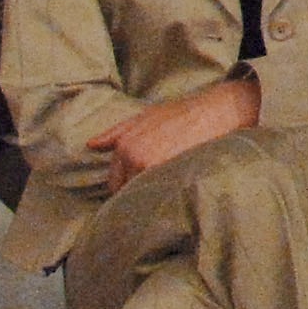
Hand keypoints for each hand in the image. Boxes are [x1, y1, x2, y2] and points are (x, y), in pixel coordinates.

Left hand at [88, 73, 258, 192]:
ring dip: (149, 197)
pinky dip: (161, 197)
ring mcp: (146, 165)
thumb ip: (117, 132)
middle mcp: (130, 155)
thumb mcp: (147, 116)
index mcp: (124, 144)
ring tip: (166, 190)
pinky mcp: (163, 172)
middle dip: (137, 194)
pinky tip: (174, 190)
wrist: (216, 111)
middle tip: (157, 189)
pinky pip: (154, 196)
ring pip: (139, 196)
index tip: (145, 186)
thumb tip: (91, 144)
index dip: (130, 186)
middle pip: (125, 192)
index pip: (116, 182)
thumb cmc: (184, 113)